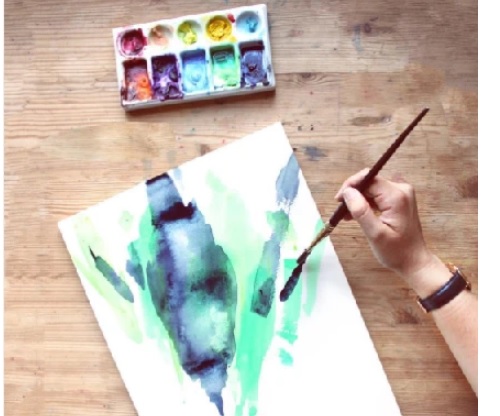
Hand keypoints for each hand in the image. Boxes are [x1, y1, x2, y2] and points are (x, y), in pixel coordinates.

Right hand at [334, 168, 435, 287]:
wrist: (414, 261)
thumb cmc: (396, 252)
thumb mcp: (375, 234)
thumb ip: (361, 211)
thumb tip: (347, 192)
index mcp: (396, 196)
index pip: (369, 179)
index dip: (351, 186)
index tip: (338, 200)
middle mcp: (401, 189)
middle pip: (370, 181)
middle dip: (353, 192)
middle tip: (340, 209)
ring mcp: (401, 193)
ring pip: (372, 187)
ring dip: (357, 198)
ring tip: (346, 215)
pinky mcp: (399, 199)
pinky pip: (377, 194)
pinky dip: (365, 202)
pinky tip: (356, 214)